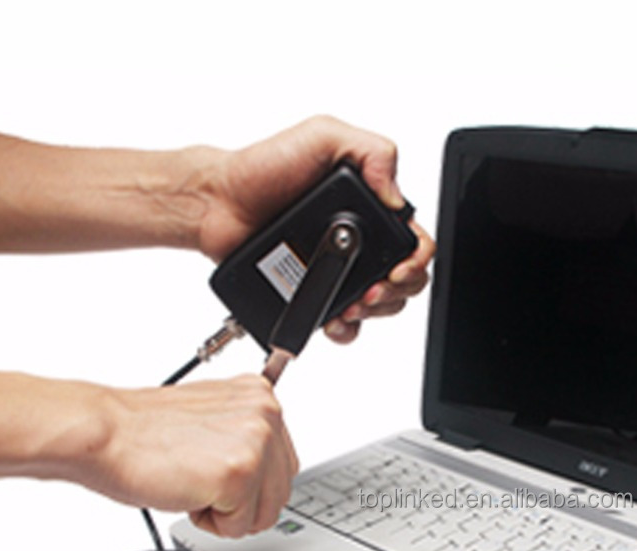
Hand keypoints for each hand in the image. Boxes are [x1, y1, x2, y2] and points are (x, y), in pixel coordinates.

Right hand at [95, 376, 298, 537]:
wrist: (103, 434)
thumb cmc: (143, 432)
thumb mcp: (212, 418)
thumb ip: (244, 433)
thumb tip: (265, 462)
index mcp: (260, 396)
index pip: (283, 465)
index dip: (249, 484)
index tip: (217, 473)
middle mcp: (265, 413)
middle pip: (280, 492)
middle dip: (242, 502)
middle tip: (201, 481)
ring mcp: (256, 442)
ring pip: (266, 513)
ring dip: (228, 513)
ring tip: (194, 484)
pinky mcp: (239, 474)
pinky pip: (241, 527)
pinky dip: (211, 523)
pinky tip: (187, 493)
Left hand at [197, 116, 433, 343]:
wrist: (219, 203)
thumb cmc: (262, 168)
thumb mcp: (323, 136)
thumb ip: (372, 151)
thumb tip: (397, 197)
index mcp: (370, 208)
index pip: (414, 240)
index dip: (417, 259)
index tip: (398, 267)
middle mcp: (359, 242)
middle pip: (406, 279)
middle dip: (398, 289)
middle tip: (374, 287)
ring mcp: (339, 270)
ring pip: (382, 306)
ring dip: (376, 310)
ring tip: (353, 302)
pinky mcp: (317, 294)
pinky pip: (346, 324)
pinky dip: (347, 328)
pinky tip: (336, 317)